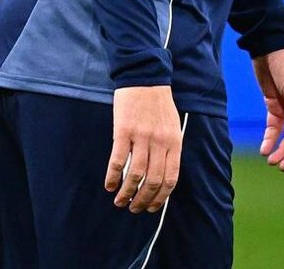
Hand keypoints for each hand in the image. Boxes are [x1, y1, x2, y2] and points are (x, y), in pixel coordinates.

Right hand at [105, 85, 181, 212]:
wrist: (144, 77)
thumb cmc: (158, 104)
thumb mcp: (173, 126)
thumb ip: (170, 149)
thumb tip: (163, 176)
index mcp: (174, 142)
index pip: (170, 179)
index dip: (160, 197)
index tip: (151, 207)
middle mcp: (160, 142)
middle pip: (153, 181)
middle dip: (143, 200)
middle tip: (133, 208)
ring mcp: (142, 136)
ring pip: (135, 175)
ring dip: (126, 192)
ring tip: (120, 200)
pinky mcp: (124, 130)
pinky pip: (117, 160)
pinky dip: (112, 176)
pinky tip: (109, 184)